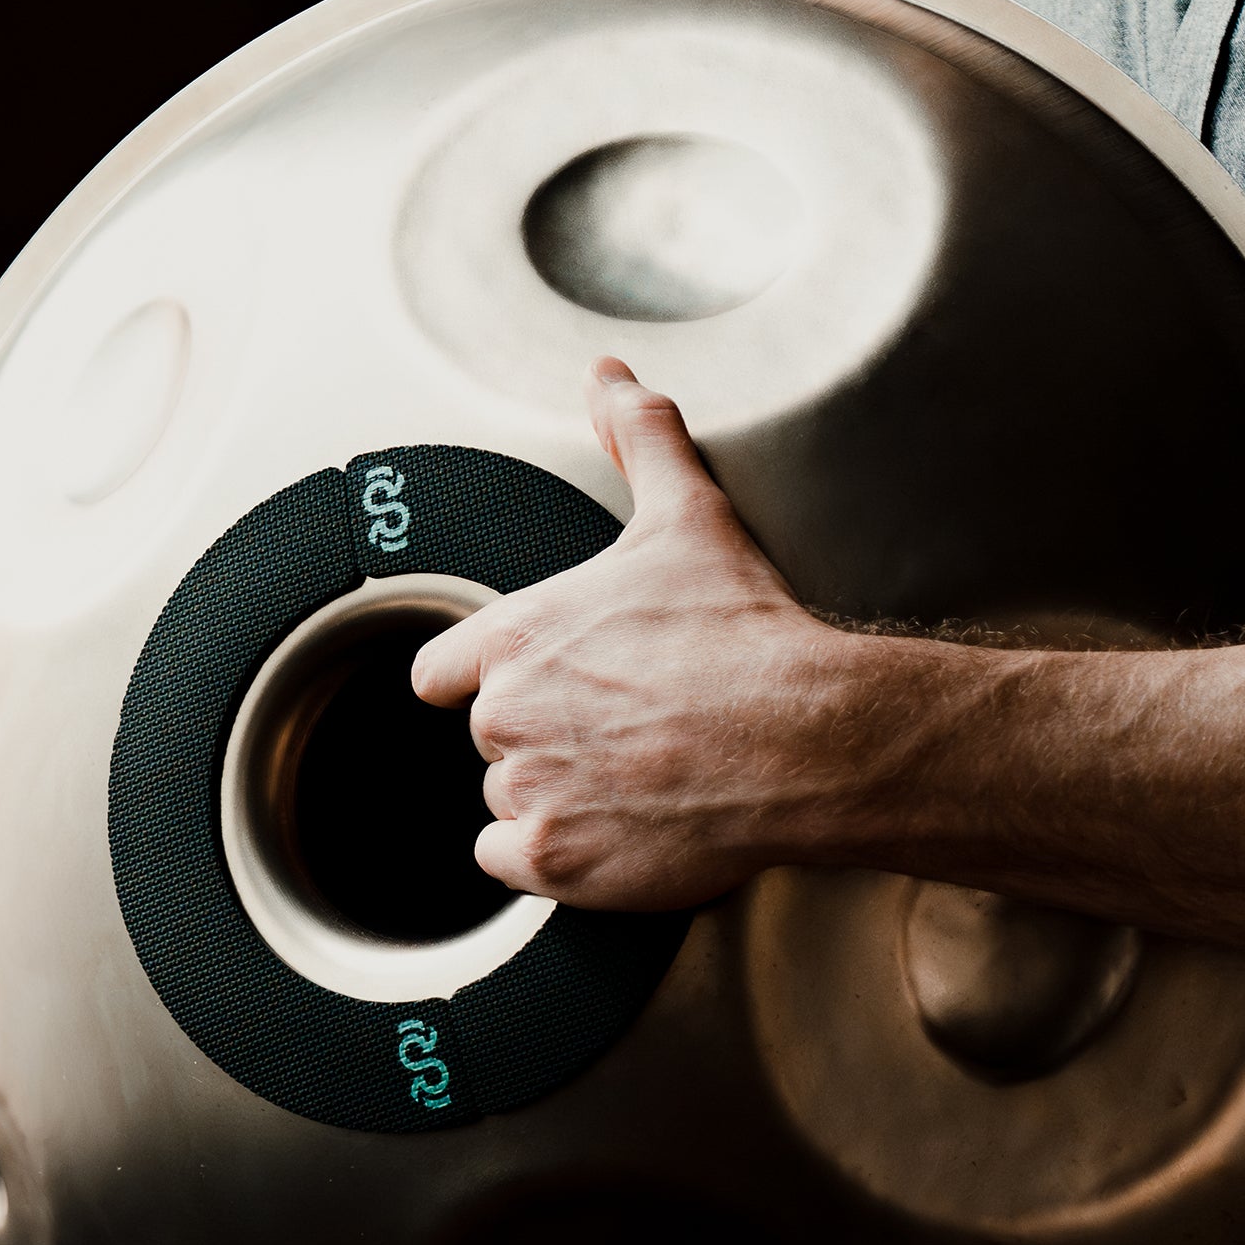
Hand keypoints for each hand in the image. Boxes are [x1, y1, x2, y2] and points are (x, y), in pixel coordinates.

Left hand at [411, 358, 860, 909]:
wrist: (804, 735)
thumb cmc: (745, 631)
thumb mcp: (686, 513)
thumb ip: (637, 439)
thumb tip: (612, 380)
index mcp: (515, 635)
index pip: (439, 672)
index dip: (482, 680)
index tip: (530, 686)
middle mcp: (506, 716)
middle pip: (491, 738)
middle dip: (545, 735)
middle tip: (622, 725)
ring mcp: (528, 792)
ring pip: (509, 801)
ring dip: (557, 795)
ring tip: (636, 774)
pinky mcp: (556, 862)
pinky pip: (515, 865)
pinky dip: (559, 855)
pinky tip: (616, 828)